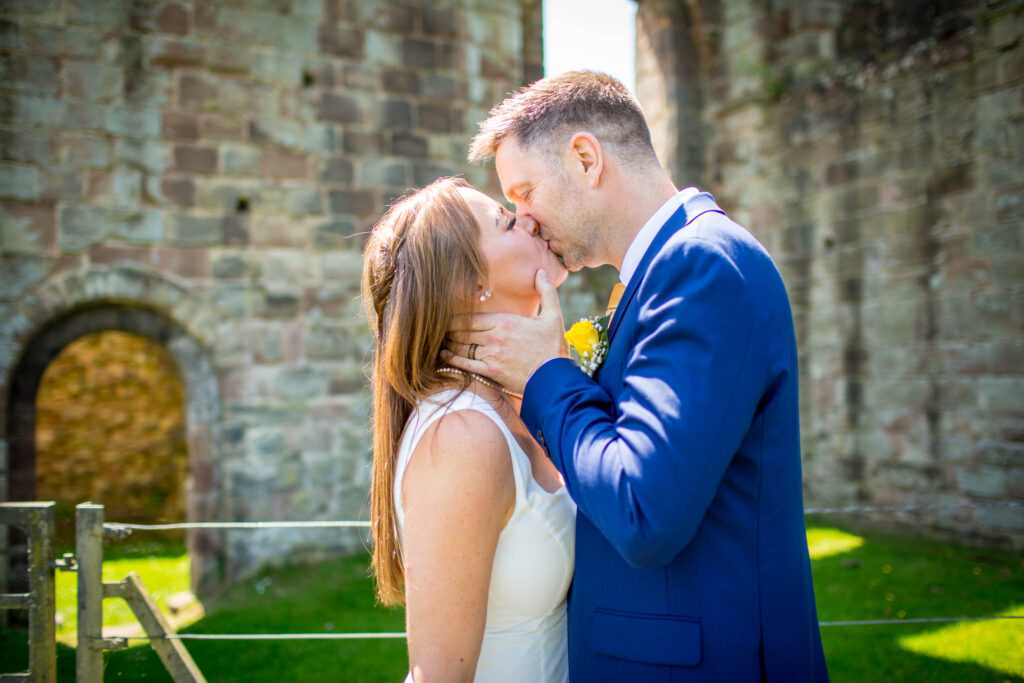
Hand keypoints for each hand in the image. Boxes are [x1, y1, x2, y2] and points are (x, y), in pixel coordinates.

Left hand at [445, 270, 568, 394]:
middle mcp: (494, 336)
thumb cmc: (553, 347)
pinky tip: (444, 356)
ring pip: (462, 346)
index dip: (455, 318)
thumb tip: (542, 272)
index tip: (446, 317)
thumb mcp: (554, 316)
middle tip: (440, 329)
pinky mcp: (491, 371)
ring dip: (449, 343)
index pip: (471, 317)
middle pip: (463, 331)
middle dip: (449, 330)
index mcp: (505, 321)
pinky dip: (452, 359)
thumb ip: (546, 292)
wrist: (555, 377)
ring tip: (441, 341)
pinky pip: (465, 364)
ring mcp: (491, 354)